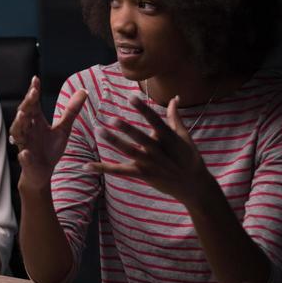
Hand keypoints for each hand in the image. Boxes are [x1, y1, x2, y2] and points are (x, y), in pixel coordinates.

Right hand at [10, 76, 87, 191]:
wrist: (43, 172)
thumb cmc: (50, 149)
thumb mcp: (63, 129)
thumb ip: (71, 110)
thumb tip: (83, 90)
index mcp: (36, 122)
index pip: (33, 104)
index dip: (33, 92)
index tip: (36, 79)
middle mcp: (28, 131)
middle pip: (24, 114)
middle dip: (27, 103)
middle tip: (33, 92)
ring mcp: (25, 145)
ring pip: (18, 133)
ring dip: (20, 124)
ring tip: (23, 115)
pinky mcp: (27, 161)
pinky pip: (23, 158)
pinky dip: (23, 155)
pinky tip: (25, 153)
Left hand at [88, 96, 212, 204]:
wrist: (193, 185)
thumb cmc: (189, 157)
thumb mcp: (184, 136)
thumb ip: (175, 116)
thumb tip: (175, 97)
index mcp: (169, 137)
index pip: (155, 120)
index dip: (143, 109)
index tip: (131, 97)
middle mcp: (158, 150)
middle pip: (141, 138)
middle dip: (127, 129)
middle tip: (112, 119)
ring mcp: (150, 164)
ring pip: (130, 152)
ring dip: (115, 142)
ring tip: (99, 131)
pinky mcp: (143, 175)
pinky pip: (121, 171)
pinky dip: (104, 168)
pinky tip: (87, 165)